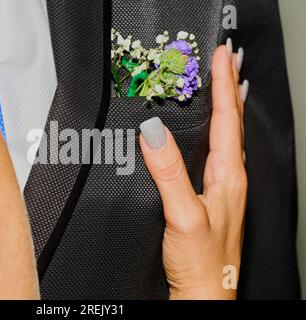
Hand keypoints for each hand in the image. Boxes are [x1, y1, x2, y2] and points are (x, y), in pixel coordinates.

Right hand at [139, 44, 248, 299]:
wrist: (205, 294)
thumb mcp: (183, 214)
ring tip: (224, 87)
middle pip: (233, 122)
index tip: (222, 57)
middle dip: (228, 87)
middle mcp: (230, 179)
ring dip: (226, 108)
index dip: (224, 84)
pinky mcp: (211, 198)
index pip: (228, 119)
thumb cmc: (202, 262)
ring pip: (228, 137)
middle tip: (225, 62)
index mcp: (228, 176)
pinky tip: (212, 134)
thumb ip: (169, 172)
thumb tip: (153, 133)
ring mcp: (222, 188)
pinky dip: (217, 133)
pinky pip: (218, 154)